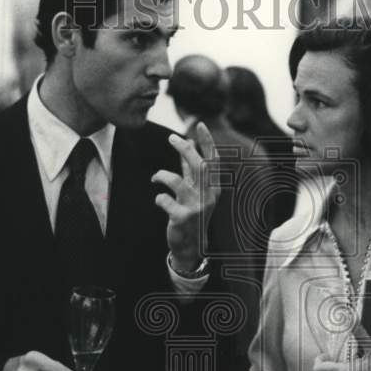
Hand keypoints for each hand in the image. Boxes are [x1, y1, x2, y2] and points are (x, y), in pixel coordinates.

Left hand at [151, 123, 220, 272]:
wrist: (190, 247)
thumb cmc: (191, 213)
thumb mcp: (194, 190)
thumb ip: (190, 168)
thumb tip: (188, 144)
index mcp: (213, 188)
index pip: (213, 160)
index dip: (207, 141)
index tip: (199, 124)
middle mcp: (208, 196)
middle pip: (198, 165)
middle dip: (184, 148)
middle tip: (171, 137)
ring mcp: (196, 207)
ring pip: (175, 180)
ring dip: (161, 175)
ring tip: (156, 177)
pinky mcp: (182, 218)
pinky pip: (164, 200)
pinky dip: (158, 197)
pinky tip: (160, 201)